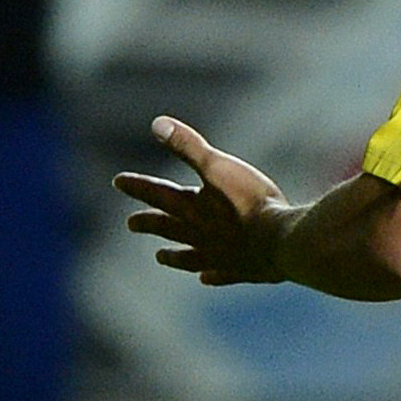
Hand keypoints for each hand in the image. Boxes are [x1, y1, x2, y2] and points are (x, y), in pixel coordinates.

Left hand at [114, 116, 292, 285]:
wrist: (282, 241)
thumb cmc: (252, 202)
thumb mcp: (219, 167)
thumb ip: (188, 146)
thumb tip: (156, 124)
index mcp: (193, 207)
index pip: (158, 194)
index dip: (138, 186)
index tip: (118, 181)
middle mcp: (200, 234)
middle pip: (168, 227)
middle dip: (149, 222)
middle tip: (131, 223)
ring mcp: (220, 256)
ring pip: (189, 256)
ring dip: (174, 255)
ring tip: (160, 257)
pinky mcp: (243, 270)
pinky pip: (221, 273)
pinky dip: (211, 274)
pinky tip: (206, 277)